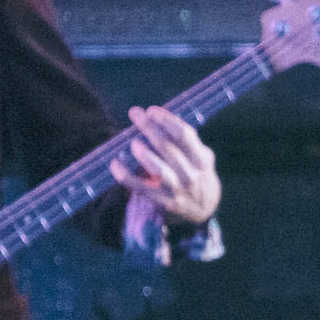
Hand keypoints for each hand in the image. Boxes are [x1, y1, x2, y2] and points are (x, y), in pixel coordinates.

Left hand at [112, 105, 220, 225]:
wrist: (204, 209)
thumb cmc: (197, 174)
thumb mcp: (200, 157)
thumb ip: (186, 141)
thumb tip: (158, 119)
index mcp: (201, 159)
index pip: (184, 135)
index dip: (167, 120)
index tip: (152, 111)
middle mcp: (190, 174)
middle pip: (167, 148)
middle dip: (149, 128)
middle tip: (134, 113)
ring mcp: (176, 189)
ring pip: (159, 170)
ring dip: (145, 155)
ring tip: (133, 143)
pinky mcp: (162, 201)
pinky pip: (140, 188)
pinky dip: (125, 176)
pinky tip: (115, 164)